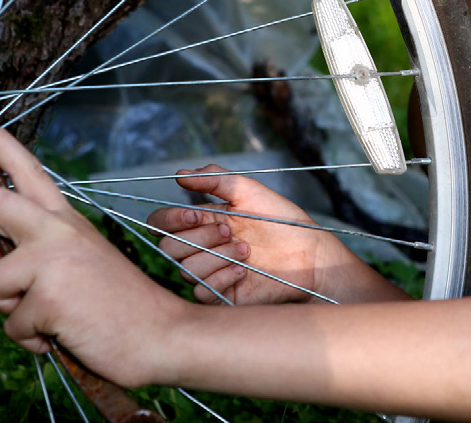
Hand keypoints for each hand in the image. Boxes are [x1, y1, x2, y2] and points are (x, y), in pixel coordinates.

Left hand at [0, 116, 188, 387]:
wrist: (161, 333)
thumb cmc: (119, 303)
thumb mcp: (82, 258)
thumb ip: (40, 246)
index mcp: (68, 220)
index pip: (27, 167)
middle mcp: (60, 230)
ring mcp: (55, 261)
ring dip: (8, 307)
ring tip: (47, 311)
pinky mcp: (50, 297)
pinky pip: (11, 324)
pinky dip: (30, 338)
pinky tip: (61, 332)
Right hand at [148, 166, 361, 304]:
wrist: (308, 252)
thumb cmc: (280, 220)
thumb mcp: (248, 191)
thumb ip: (214, 180)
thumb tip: (179, 175)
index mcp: (202, 222)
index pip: (162, 223)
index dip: (170, 219)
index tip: (196, 214)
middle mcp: (201, 247)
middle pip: (169, 247)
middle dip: (199, 236)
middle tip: (230, 231)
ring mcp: (210, 272)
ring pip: (185, 269)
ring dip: (216, 256)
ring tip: (246, 250)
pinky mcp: (222, 295)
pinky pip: (200, 291)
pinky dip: (220, 277)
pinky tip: (243, 270)